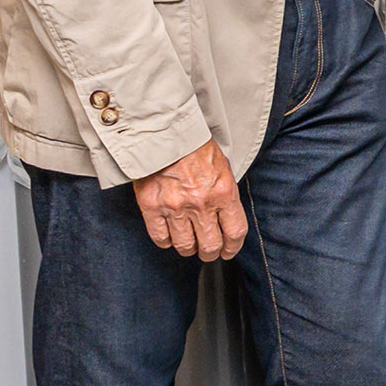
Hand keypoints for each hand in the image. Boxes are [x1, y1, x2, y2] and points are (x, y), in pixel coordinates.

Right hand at [133, 139, 247, 263]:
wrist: (165, 133)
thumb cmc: (195, 147)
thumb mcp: (223, 168)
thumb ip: (225, 195)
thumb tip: (226, 219)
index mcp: (223, 192)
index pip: (235, 232)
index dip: (233, 247)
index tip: (228, 250)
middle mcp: (201, 203)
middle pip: (210, 245)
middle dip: (211, 253)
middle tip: (208, 251)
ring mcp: (175, 207)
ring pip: (185, 245)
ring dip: (189, 249)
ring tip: (189, 245)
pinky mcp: (151, 207)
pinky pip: (160, 237)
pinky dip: (166, 241)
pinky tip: (170, 236)